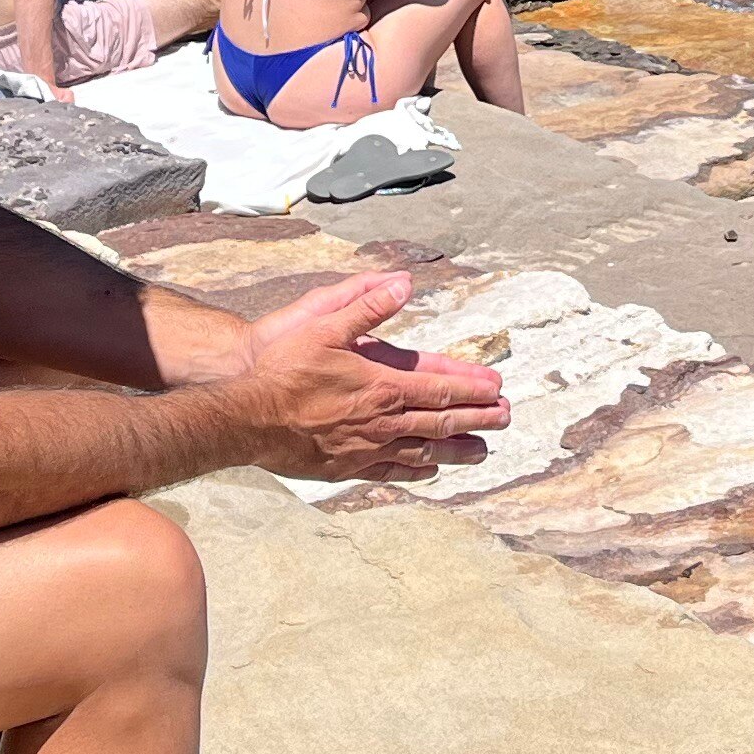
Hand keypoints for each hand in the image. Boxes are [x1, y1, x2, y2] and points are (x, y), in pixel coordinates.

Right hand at [229, 270, 505, 483]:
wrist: (247, 418)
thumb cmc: (283, 370)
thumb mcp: (323, 324)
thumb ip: (367, 306)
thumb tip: (403, 282)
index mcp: (380, 385)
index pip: (439, 388)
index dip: (472, 389)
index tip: (499, 389)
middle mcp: (381, 421)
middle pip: (440, 422)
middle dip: (476, 419)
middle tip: (505, 418)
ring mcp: (365, 448)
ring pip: (423, 451)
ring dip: (456, 450)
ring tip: (482, 452)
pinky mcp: (347, 467)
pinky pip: (392, 471)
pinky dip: (417, 471)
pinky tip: (430, 471)